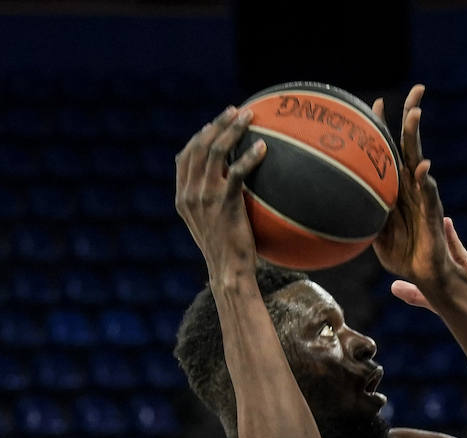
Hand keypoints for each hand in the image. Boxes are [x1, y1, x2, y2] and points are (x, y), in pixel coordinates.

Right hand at [174, 106, 264, 274]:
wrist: (229, 274)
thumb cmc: (227, 254)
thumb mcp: (211, 228)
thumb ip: (211, 205)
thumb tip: (228, 189)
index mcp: (182, 197)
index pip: (185, 157)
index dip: (199, 137)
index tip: (214, 124)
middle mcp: (189, 193)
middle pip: (199, 146)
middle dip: (217, 123)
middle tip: (236, 111)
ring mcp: (205, 198)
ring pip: (215, 151)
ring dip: (232, 129)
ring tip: (249, 117)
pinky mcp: (224, 204)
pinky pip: (236, 172)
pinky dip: (248, 156)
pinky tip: (262, 148)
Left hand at [371, 87, 454, 293]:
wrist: (424, 276)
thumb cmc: (402, 256)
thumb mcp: (375, 234)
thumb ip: (363, 216)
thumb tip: (336, 210)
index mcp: (397, 188)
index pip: (390, 151)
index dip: (385, 127)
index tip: (376, 102)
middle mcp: (412, 186)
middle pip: (410, 144)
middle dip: (412, 116)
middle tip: (417, 90)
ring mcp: (424, 197)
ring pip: (419, 159)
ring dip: (416, 137)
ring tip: (415, 114)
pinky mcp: (433, 214)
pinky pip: (429, 193)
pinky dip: (425, 180)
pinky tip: (423, 167)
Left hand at [390, 218, 466, 337]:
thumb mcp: (442, 305)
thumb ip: (419, 297)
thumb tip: (392, 286)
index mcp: (457, 278)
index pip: (446, 257)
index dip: (437, 243)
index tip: (424, 225)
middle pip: (456, 254)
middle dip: (448, 238)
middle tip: (440, 218)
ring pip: (466, 261)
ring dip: (457, 245)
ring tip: (448, 225)